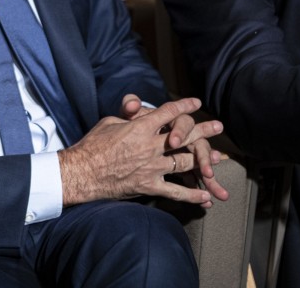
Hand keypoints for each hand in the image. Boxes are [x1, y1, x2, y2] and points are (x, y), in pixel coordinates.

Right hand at [59, 97, 222, 206]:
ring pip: (184, 162)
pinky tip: (206, 196)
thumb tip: (136, 115)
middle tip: (217, 126)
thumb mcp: (110, 122)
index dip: (184, 106)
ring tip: (218, 158)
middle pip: (183, 136)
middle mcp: (150, 147)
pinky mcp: (148, 186)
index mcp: (140, 127)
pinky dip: (192, 194)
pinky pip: (175, 192)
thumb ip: (128, 118)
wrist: (81, 173)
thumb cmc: (92, 144)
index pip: (168, 113)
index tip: (196, 103)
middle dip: (203, 130)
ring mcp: (152, 168)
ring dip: (203, 160)